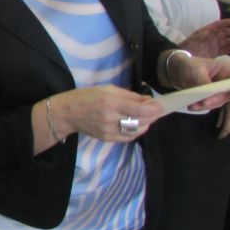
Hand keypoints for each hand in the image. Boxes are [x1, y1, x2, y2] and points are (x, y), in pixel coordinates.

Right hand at [44, 86, 163, 145]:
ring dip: (146, 124)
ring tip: (149, 116)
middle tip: (159, 110)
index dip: (154, 109)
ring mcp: (109, 131)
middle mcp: (110, 118)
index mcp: (110, 102)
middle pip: (140, 121)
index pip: (139, 110)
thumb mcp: (107, 89)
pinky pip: (129, 137)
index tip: (162, 105)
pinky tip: (138, 124)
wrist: (67, 114)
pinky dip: (137, 131)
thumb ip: (129, 96)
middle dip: (153, 116)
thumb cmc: (87, 97)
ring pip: (137, 131)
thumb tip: (148, 101)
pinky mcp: (108, 139)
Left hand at [168, 53, 229, 110]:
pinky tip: (192, 106)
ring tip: (192, 105)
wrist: (176, 71)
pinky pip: (210, 104)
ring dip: (206, 105)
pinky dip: (202, 107)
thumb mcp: (196, 70)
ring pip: (219, 102)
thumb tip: (211, 93)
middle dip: (216, 100)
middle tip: (203, 102)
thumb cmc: (188, 64)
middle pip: (228, 94)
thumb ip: (204, 81)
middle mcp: (225, 81)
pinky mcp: (211, 97)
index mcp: (225, 70)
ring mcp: (219, 90)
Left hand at [179, 18, 229, 57]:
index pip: (217, 25)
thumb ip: (201, 36)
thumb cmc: (188, 46)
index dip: (225, 23)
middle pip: (224, 33)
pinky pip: (224, 50)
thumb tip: (209, 32)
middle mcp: (211, 38)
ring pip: (226, 41)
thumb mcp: (193, 40)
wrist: (184, 57)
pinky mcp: (214, 53)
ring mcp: (214, 45)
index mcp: (206, 31)